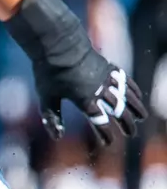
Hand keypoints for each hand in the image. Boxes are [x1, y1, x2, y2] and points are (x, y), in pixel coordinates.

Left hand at [6, 0, 145, 144]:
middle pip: (117, 110)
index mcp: (84, 100)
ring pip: (125, 95)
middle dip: (126, 123)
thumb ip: (52, 117)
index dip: (105, 134)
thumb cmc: (50, 72)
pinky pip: (124, 80)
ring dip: (135, 107)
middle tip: (131, 134)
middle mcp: (99, 90)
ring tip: (142, 117)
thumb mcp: (46, 97)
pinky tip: (137, 95)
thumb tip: (57, 136)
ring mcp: (105, 78)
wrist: (58, 45)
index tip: (108, 144)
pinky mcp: (108, 67)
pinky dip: (132, 89)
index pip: (98, 121)